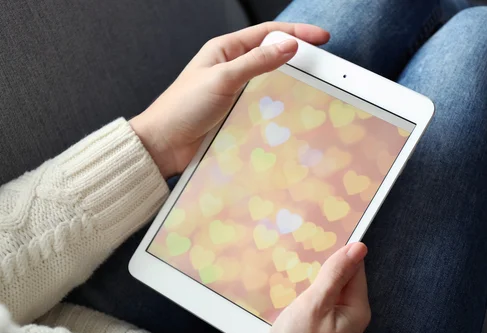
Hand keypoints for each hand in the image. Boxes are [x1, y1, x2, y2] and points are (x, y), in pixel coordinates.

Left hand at [130, 22, 328, 177]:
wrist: (163, 144)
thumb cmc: (183, 107)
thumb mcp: (222, 78)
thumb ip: (256, 62)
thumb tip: (289, 46)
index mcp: (225, 50)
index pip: (267, 34)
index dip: (295, 33)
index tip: (321, 38)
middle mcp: (231, 68)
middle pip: (271, 56)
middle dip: (296, 58)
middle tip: (322, 65)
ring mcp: (233, 93)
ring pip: (269, 83)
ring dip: (288, 84)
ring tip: (312, 88)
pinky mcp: (234, 114)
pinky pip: (262, 106)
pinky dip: (277, 107)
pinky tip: (290, 112)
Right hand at [250, 243, 370, 332]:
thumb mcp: (315, 304)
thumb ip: (335, 274)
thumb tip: (358, 248)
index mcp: (356, 309)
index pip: (354, 268)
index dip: (337, 252)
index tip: (318, 238)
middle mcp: (348, 317)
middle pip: (338, 279)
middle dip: (320, 267)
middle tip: (299, 255)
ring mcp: (331, 327)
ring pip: (322, 292)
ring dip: (307, 282)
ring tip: (289, 272)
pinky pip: (312, 307)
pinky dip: (300, 298)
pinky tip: (286, 294)